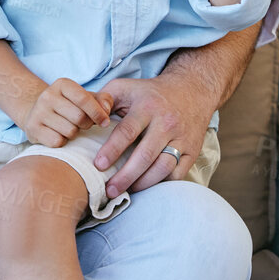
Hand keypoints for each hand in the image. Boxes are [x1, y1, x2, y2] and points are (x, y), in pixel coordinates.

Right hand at [21, 79, 114, 148]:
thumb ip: (103, 100)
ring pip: (69, 131)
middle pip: (79, 117)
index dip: (98, 113)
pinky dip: (62, 142)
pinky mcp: (32, 128)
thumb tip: (106, 110)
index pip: (84, 99)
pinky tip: (58, 134)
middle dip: (87, 125)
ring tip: (69, 127)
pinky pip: (57, 142)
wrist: (38, 112)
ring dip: (74, 134)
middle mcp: (47, 95)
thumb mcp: (86, 98)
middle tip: (84, 124)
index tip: (105, 122)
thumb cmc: (69, 106)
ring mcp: (38, 112)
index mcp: (62, 84)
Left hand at [94, 74, 218, 196]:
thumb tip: (85, 118)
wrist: (190, 90)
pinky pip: (178, 173)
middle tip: (109, 190)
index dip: (112, 149)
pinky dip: (162, 183)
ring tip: (127, 191)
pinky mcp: (193, 151)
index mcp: (147, 106)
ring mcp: (181, 138)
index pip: (127, 131)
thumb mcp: (124, 87)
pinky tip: (147, 186)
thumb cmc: (148, 93)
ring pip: (163, 167)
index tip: (98, 165)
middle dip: (126, 176)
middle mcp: (166, 122)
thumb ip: (101, 100)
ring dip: (143, 183)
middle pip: (145, 155)